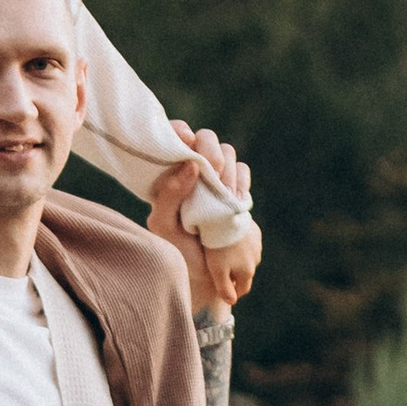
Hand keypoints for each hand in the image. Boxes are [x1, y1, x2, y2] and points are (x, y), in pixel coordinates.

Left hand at [156, 120, 259, 309]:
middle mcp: (191, 168)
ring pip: (227, 151)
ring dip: (228, 170)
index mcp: (167, 173)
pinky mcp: (234, 187)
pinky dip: (242, 181)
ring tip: (225, 196)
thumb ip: (169, 195)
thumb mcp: (163, 225)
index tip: (185, 140)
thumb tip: (192, 165)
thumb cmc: (176, 250)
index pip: (171, 137)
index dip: (179, 131)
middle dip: (210, 149)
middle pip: (204, 137)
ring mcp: (215, 176)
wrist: (205, 274)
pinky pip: (243, 170)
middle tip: (213, 170)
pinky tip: (236, 202)